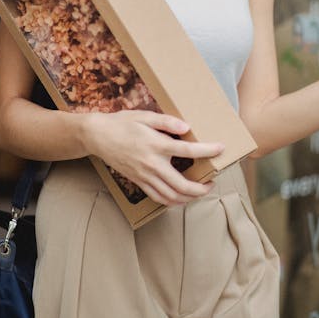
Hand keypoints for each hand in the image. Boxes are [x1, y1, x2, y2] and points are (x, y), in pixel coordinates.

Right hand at [82, 109, 223, 206]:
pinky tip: (180, 197)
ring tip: (200, 191)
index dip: (208, 150)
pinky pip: (158, 198)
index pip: (188, 151)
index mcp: (156, 145)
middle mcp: (152, 164)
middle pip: (183, 185)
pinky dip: (173, 201)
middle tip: (212, 182)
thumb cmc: (122, 123)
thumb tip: (186, 128)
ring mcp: (145, 176)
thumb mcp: (144, 116)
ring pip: (172, 196)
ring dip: (189, 198)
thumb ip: (166, 121)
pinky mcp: (138, 181)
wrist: (98, 136)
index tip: (220, 148)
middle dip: (202, 188)